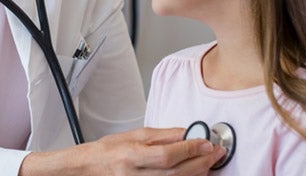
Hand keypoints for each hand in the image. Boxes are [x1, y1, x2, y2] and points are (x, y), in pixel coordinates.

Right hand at [19, 127, 226, 175]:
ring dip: (197, 174)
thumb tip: (186, 133)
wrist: (88, 169)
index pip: (167, 155)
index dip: (190, 150)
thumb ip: (163, 135)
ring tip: (210, 163)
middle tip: (216, 153)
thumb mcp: (134, 135)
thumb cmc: (108, 151)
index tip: (206, 142)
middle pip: (175, 173)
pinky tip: (195, 175)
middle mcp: (134, 175)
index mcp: (131, 156)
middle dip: (200, 163)